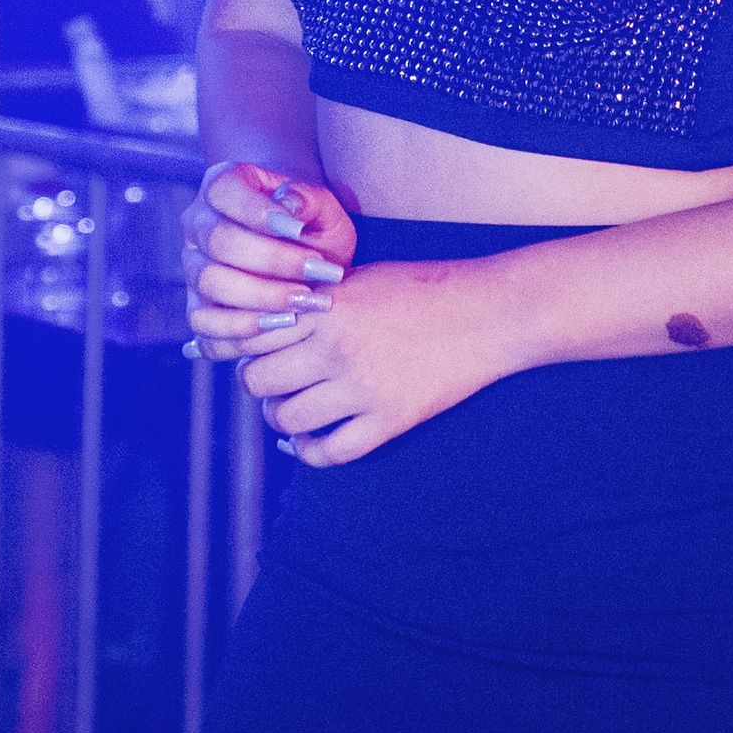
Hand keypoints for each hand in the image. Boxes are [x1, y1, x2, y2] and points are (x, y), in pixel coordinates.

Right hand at [183, 159, 358, 356]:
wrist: (310, 262)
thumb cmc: (313, 230)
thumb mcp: (323, 210)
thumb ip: (310, 200)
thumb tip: (290, 203)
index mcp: (222, 186)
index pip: (222, 190)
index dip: (256, 210)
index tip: (299, 229)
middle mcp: (198, 225)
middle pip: (218, 240)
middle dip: (272, 259)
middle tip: (317, 271)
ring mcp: (193, 267)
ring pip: (210, 281)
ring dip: (262, 295)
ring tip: (306, 301)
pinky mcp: (197, 306)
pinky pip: (203, 322)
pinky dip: (242, 327)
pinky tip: (282, 323)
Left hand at [230, 256, 505, 467]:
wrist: (488, 312)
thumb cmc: (424, 288)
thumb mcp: (359, 279)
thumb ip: (312, 303)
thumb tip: (263, 327)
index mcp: (326, 308)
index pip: (252, 336)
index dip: (244, 345)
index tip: (253, 349)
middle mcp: (337, 348)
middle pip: (257, 381)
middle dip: (256, 383)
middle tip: (269, 379)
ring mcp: (363, 388)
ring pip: (287, 418)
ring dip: (280, 416)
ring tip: (291, 407)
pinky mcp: (389, 420)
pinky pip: (329, 452)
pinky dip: (309, 452)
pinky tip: (309, 440)